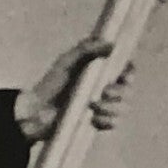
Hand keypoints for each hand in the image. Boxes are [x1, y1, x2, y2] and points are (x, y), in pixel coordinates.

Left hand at [16, 38, 133, 142]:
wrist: (37, 111)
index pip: (126, 70)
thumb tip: (112, 44)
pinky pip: (114, 123)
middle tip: (105, 92)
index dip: (130, 72)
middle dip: (120, 92)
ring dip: (111, 108)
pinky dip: (106, 120)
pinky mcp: (98, 123)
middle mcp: (106, 89)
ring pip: (123, 108)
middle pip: (128, 90)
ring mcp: (103, 107)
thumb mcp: (67, 61)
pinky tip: (93, 118)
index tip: (125, 75)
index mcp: (101, 73)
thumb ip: (87, 49)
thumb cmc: (52, 83)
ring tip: (92, 106)